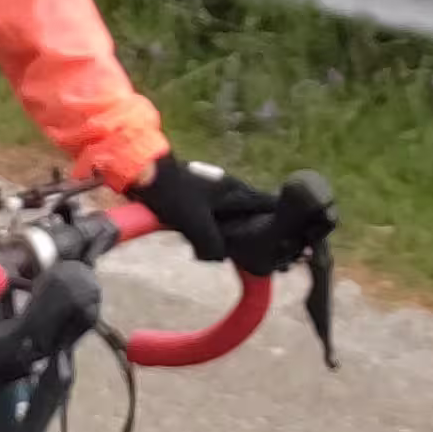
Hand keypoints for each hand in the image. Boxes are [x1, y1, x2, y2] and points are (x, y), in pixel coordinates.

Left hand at [128, 153, 278, 265]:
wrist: (145, 173)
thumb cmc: (174, 194)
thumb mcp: (196, 223)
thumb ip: (213, 244)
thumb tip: (220, 258)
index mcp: (235, 191)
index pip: (267, 205)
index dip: (279, 221)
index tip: (287, 240)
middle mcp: (229, 189)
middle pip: (251, 213)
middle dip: (256, 233)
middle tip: (262, 255)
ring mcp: (213, 193)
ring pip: (232, 216)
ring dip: (234, 233)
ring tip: (236, 254)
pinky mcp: (199, 198)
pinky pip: (216, 217)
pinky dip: (218, 230)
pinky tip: (209, 245)